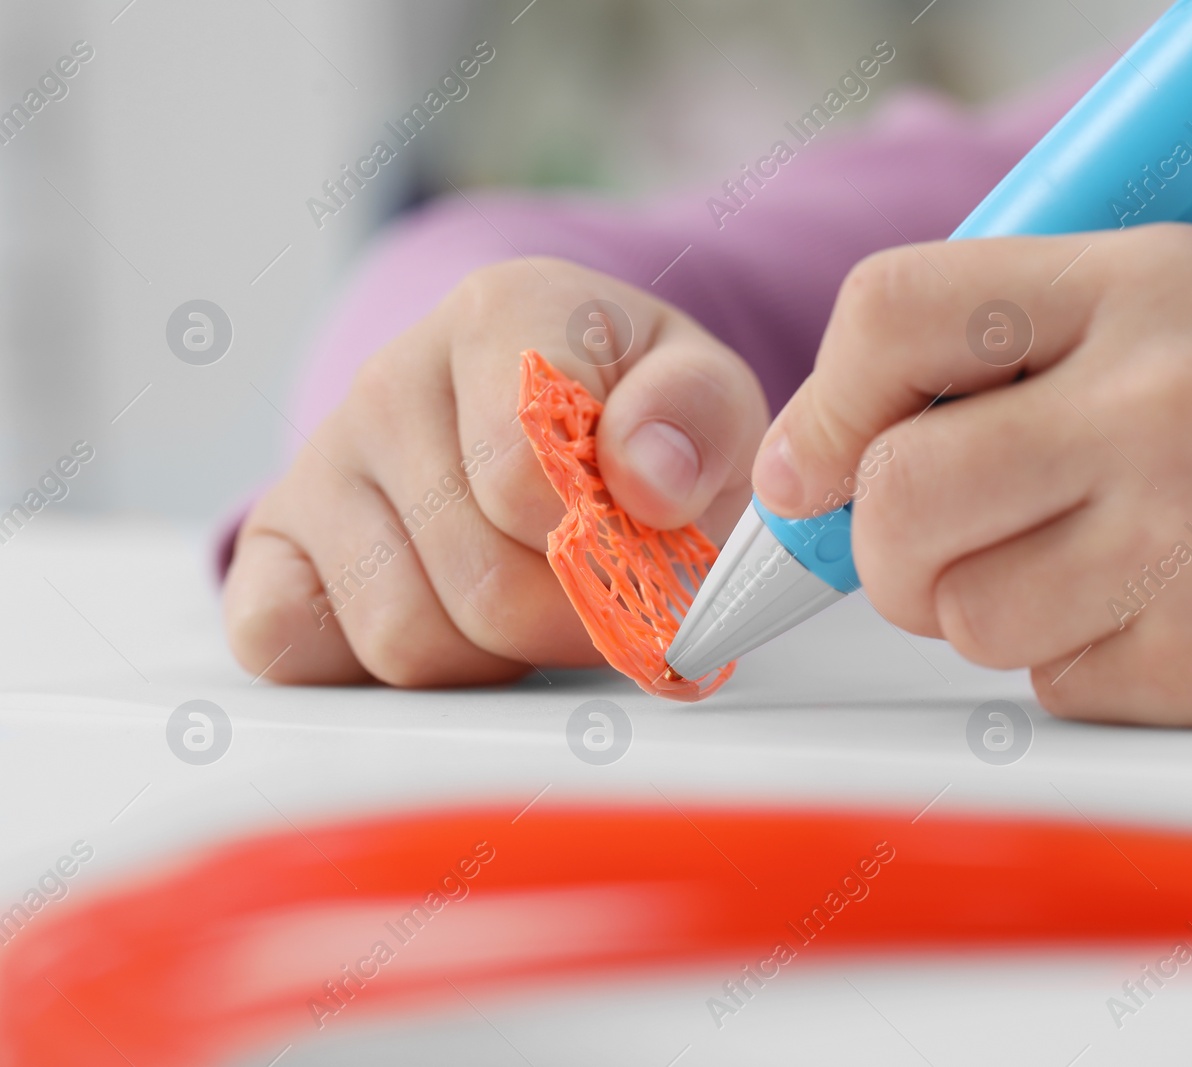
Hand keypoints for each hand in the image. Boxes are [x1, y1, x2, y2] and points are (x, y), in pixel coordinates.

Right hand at [225, 259, 766, 685]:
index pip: (524, 474)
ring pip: (402, 638)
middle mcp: (390, 376)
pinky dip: (377, 672)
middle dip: (562, 622)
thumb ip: (698, 417)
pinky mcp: (269, 541)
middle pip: (478, 582)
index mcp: (503, 316)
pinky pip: (291, 648)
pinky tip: (443, 618)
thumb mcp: (705, 400)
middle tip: (596, 594)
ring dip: (489, 656)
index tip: (638, 541)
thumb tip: (649, 477)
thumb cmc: (634, 423)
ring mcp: (318, 459)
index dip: (597, 546)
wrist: (561, 427)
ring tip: (525, 599)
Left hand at [753, 224, 1191, 724]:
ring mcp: (1182, 547)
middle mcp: (1154, 409)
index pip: (897, 311)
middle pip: (898, 498)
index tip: (813, 461)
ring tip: (1092, 564)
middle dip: (880, 543)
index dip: (825, 400)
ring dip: (986, 607)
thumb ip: (1005, 349)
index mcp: (1139, 288)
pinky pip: (1048, 686)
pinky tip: (1162, 611)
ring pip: (960, 615)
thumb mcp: (1178, 300)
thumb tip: (830, 455)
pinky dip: (1073, 662)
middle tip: (925, 542)